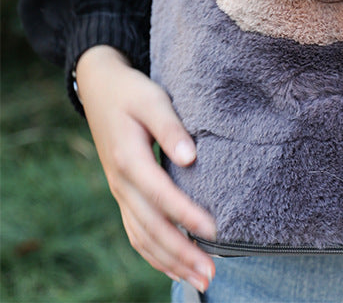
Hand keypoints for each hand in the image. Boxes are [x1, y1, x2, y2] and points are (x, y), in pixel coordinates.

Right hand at [75, 46, 216, 292]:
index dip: (187, 215)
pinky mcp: (124, 194)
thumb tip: (191, 157)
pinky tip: (174, 268)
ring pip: (143, 238)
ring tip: (201, 280)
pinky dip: (154, 255)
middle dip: (181, 253)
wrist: (100, 89)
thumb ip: (171, 128)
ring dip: (171, 262)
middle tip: (211, 274)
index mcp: (129, 159)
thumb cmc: (132, 93)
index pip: (161, 195)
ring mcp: (121, 192)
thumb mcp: (153, 100)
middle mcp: (122, 183)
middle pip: (151, 228)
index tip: (214, 231)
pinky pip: (136, 233)